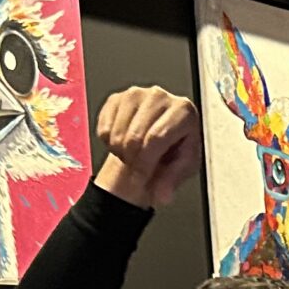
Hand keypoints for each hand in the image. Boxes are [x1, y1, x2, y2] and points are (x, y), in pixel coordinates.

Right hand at [93, 86, 200, 208]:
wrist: (159, 144)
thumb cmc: (173, 153)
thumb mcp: (182, 168)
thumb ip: (172, 181)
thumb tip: (162, 195)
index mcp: (184, 111)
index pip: (156, 138)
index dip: (145, 163)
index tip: (141, 178)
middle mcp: (160, 96)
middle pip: (134, 136)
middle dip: (132, 160)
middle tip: (137, 170)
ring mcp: (136, 94)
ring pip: (116, 133)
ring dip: (120, 153)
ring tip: (132, 157)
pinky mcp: (117, 98)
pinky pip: (104, 128)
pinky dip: (109, 143)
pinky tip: (123, 144)